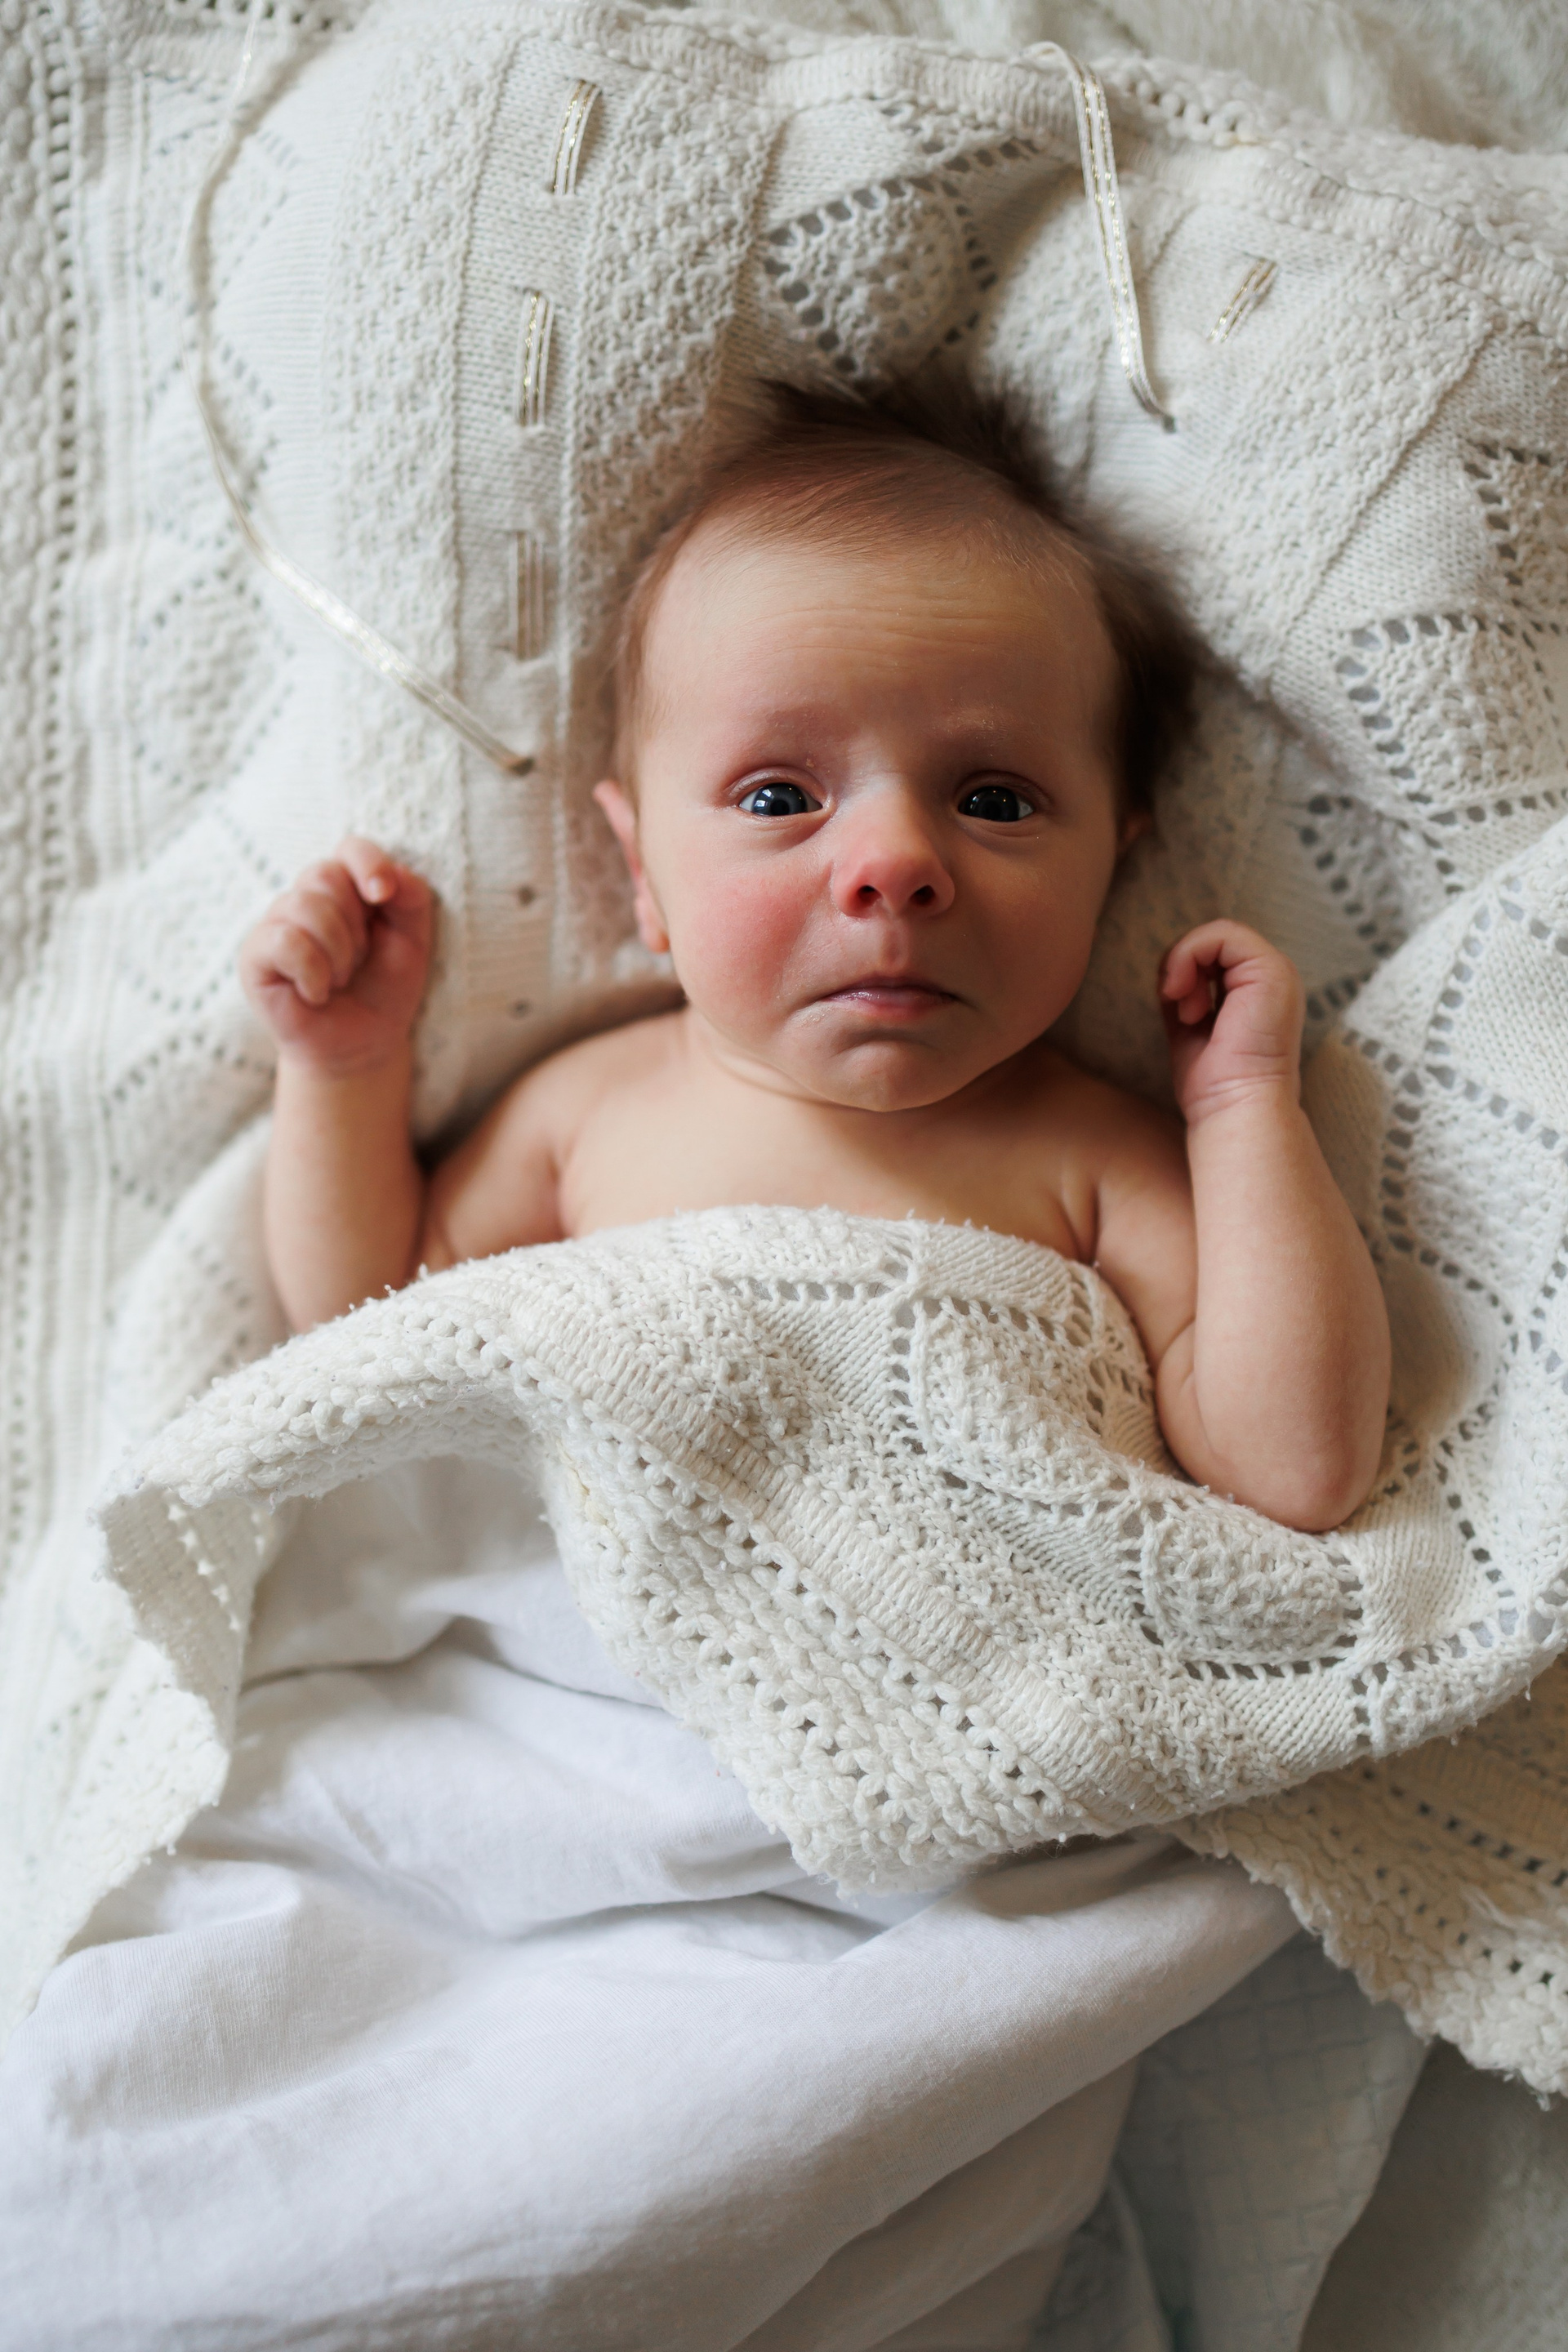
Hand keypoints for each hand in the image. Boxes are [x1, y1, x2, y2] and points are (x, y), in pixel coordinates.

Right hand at [240, 837, 433, 1075]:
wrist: (365, 1044)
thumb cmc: (385, 988)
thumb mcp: (414, 939)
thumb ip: (411, 897)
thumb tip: (387, 875)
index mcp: (344, 888)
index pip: (348, 848)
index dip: (367, 863)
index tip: (383, 896)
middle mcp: (303, 899)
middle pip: (325, 875)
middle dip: (355, 927)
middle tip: (358, 961)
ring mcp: (274, 926)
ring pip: (305, 906)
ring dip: (338, 953)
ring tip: (339, 980)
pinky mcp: (254, 957)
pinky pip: (284, 940)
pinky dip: (313, 971)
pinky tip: (316, 993)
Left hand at [1159, 919, 1303, 1126]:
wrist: (1235, 1104)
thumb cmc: (1213, 1080)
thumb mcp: (1189, 1023)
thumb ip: (1184, 990)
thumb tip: (1170, 968)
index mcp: (1255, 989)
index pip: (1211, 953)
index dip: (1185, 970)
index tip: (1180, 1010)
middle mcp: (1269, 976)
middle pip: (1213, 941)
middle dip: (1184, 967)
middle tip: (1182, 1009)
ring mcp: (1276, 970)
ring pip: (1216, 933)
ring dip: (1186, 965)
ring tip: (1189, 1009)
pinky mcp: (1272, 969)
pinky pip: (1222, 934)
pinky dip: (1190, 957)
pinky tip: (1189, 999)